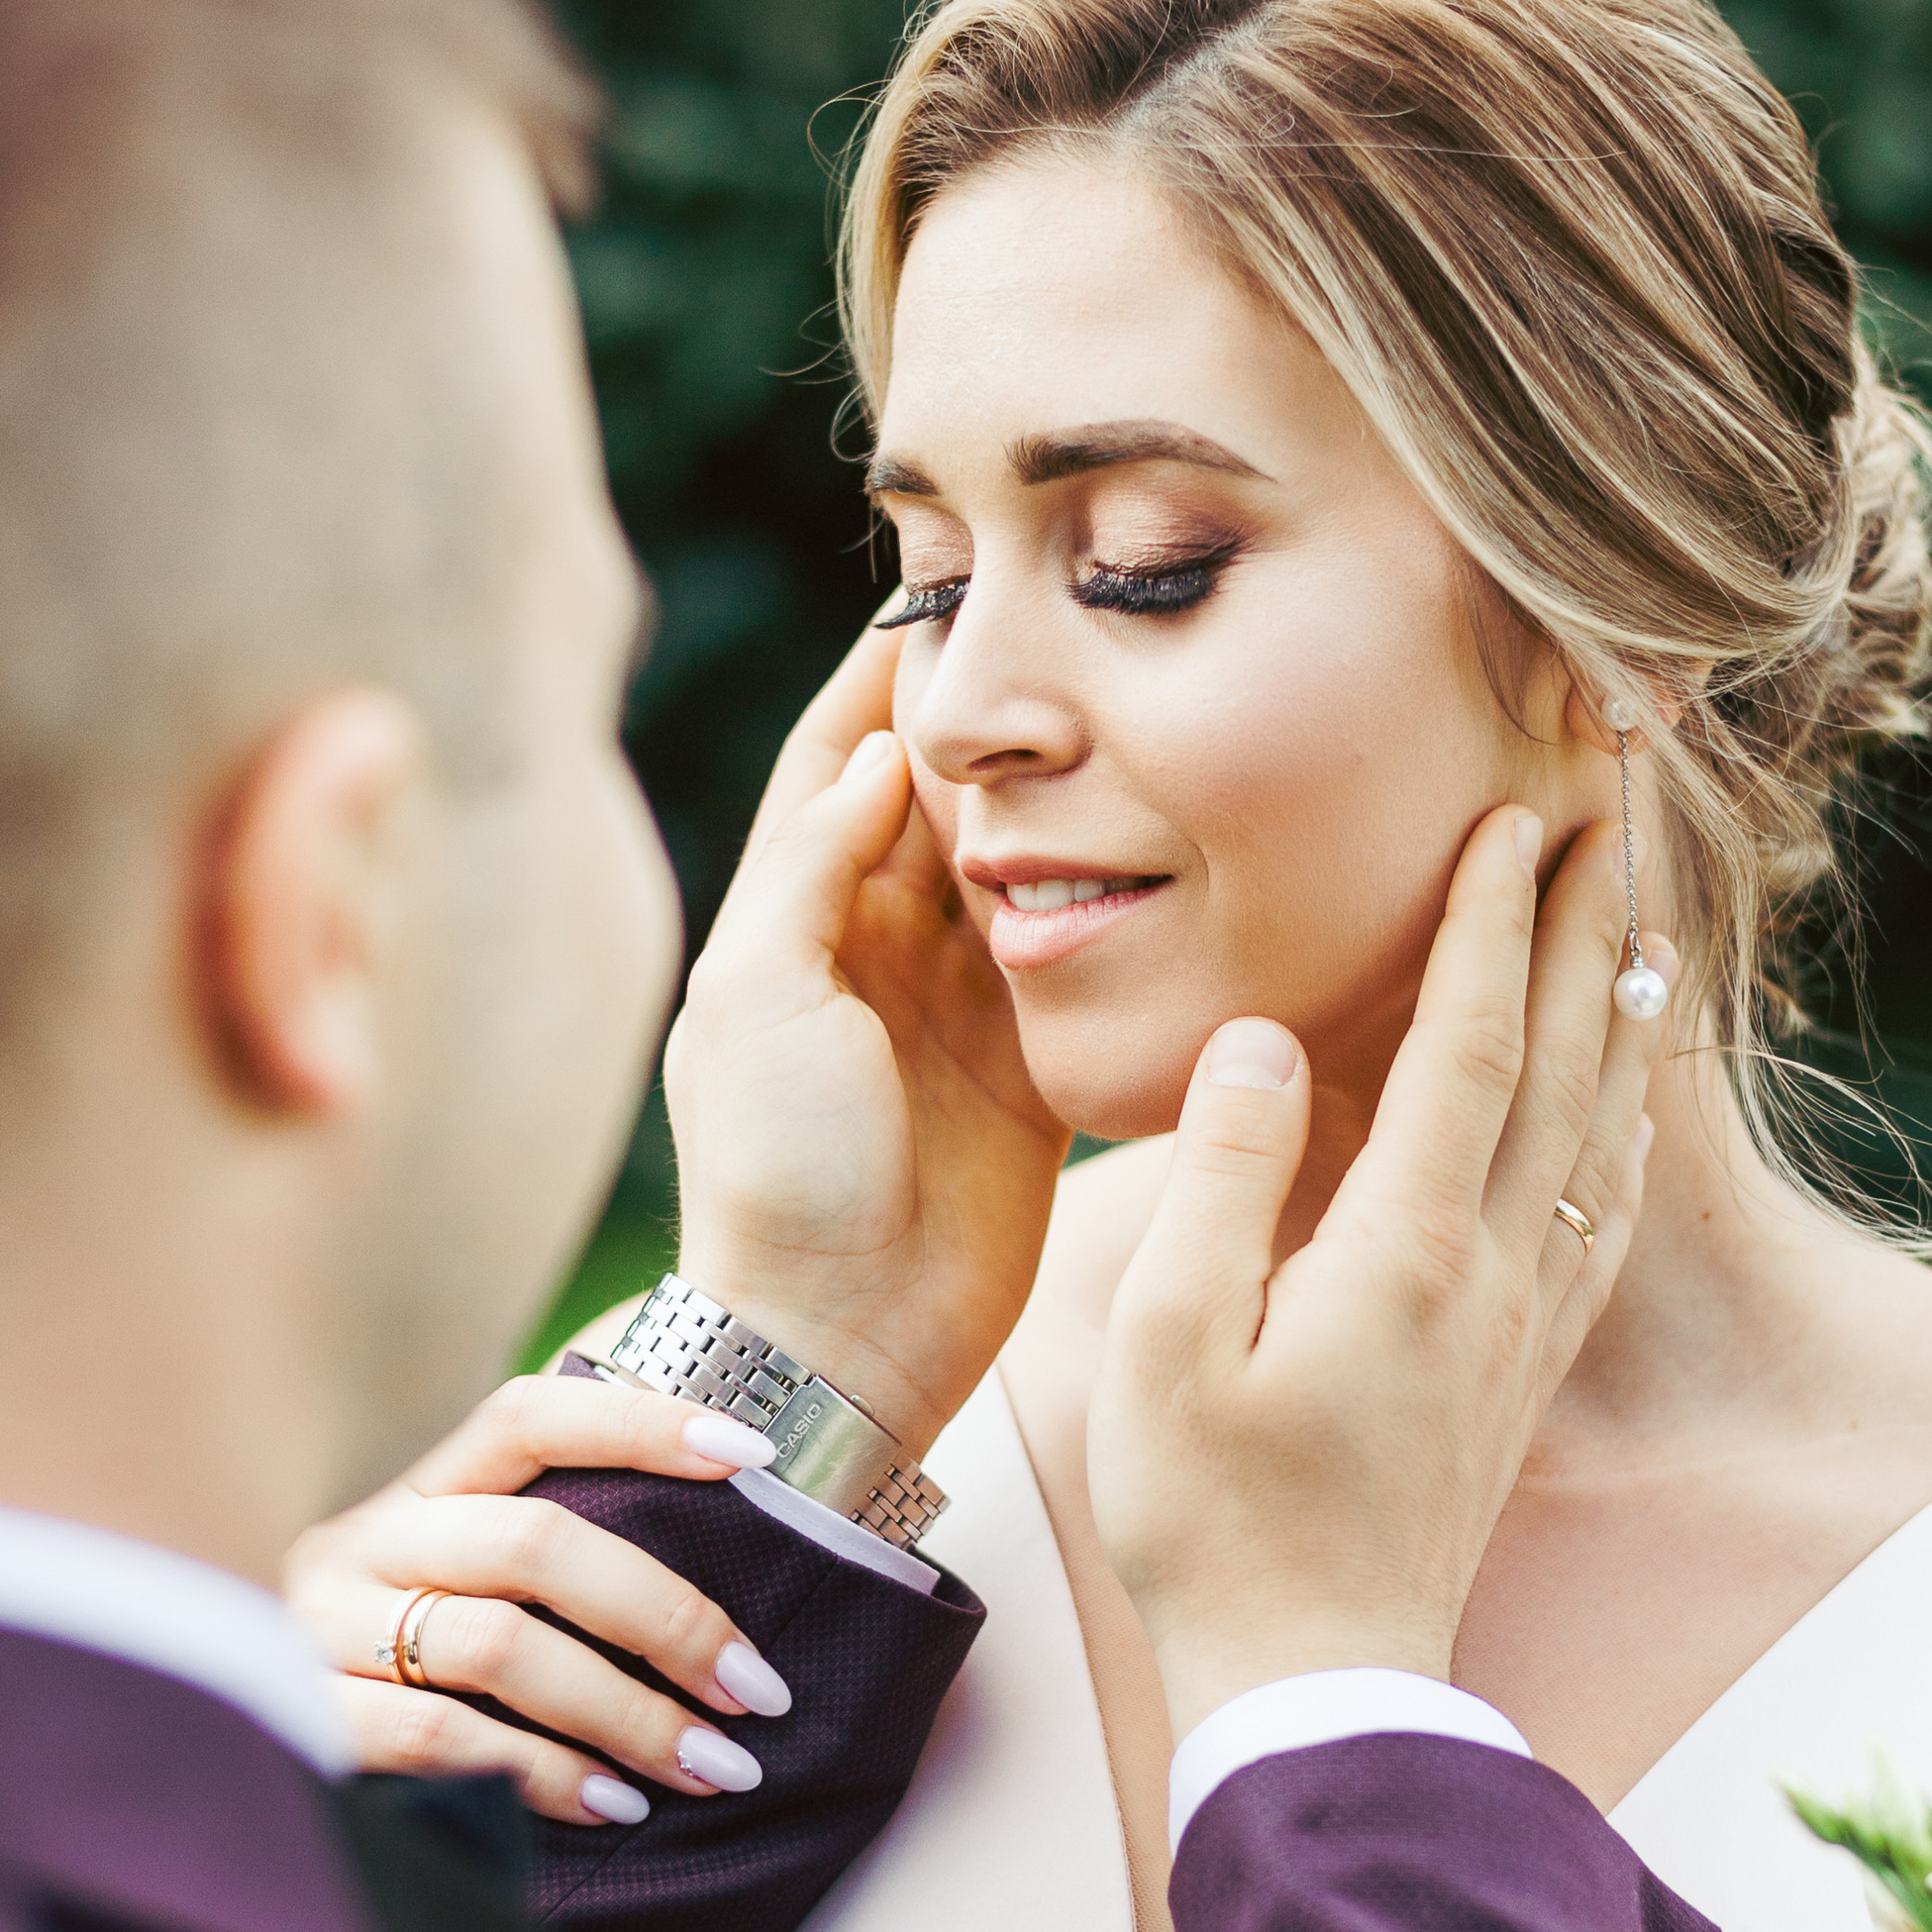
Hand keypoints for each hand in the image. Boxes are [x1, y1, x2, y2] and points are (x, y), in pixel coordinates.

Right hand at [285, 1374, 794, 1820]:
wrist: (255, 1771)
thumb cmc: (421, 1683)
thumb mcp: (474, 1601)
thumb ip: (562, 1575)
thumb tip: (724, 1607)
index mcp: (419, 1494)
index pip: (529, 1416)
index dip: (641, 1421)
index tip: (755, 1456)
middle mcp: (364, 1543)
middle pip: (535, 1541)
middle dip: (667, 1618)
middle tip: (756, 1692)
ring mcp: (324, 1630)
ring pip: (499, 1646)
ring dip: (625, 1713)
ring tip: (709, 1766)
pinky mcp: (309, 1719)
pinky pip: (443, 1737)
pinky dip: (543, 1774)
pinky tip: (612, 1805)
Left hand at [661, 625, 1067, 1457]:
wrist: (842, 1338)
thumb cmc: (777, 1175)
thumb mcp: (756, 1003)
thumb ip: (809, 873)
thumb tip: (874, 762)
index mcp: (793, 924)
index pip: (836, 764)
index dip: (884, 679)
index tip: (948, 592)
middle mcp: (878, 951)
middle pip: (941, 802)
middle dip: (996, 721)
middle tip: (1071, 631)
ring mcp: (960, 1008)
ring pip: (1023, 866)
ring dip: (1067, 799)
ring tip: (1133, 710)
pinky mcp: (1033, 1066)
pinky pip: (1084, 957)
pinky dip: (1119, 903)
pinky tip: (1174, 836)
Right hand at [1088, 807, 1668, 1743]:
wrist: (1314, 1683)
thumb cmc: (1213, 1522)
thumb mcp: (1165, 1345)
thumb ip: (1227, 1178)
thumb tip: (1274, 1041)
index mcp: (1404, 1252)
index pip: (1468, 1045)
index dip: (1492, 924)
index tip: (1513, 817)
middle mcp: (1491, 1274)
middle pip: (1566, 1065)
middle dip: (1591, 928)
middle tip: (1618, 815)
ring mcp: (1521, 1328)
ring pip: (1601, 1133)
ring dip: (1624, 1014)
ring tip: (1644, 918)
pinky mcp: (1523, 1378)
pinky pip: (1602, 1218)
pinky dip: (1625, 1131)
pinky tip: (1629, 1105)